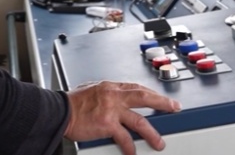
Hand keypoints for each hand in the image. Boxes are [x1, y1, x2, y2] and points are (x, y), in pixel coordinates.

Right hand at [64, 81, 180, 154]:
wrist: (59, 111)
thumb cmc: (71, 103)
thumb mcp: (90, 89)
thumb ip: (104, 93)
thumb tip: (112, 99)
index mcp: (110, 86)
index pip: (136, 88)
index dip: (151, 93)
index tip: (159, 98)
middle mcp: (113, 95)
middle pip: (144, 97)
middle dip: (162, 103)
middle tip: (174, 107)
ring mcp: (111, 109)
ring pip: (140, 121)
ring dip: (152, 133)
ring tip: (159, 142)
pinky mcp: (107, 124)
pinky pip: (124, 138)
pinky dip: (130, 147)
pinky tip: (133, 152)